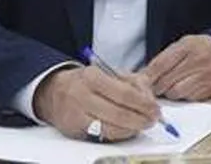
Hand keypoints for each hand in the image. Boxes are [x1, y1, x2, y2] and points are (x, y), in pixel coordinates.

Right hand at [33, 65, 159, 141]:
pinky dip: (119, 134)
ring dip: (132, 129)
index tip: (156, 109)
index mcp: (93, 76)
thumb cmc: (87, 82)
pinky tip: (127, 130)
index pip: (125, 93)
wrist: (54, 91)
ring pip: (111, 128)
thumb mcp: (108, 73)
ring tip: (141, 125)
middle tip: (152, 120)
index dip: (144, 104)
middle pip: (119, 113)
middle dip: (140, 119)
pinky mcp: (74, 129)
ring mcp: (77, 113)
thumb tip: (150, 99)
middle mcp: (83, 94)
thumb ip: (132, 82)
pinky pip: (102, 135)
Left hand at [142, 35, 210, 100]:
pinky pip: (188, 98)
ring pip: (176, 92)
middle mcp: (198, 60)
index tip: (141, 81)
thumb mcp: (182, 45)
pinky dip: (181, 96)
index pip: (161, 64)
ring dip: (168, 92)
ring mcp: (205, 75)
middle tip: (152, 87)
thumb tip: (144, 74)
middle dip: (156, 86)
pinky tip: (182, 89)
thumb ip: (165, 58)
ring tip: (168, 87)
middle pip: (166, 80)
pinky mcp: (210, 89)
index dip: (148, 75)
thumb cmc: (199, 49)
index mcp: (188, 46)